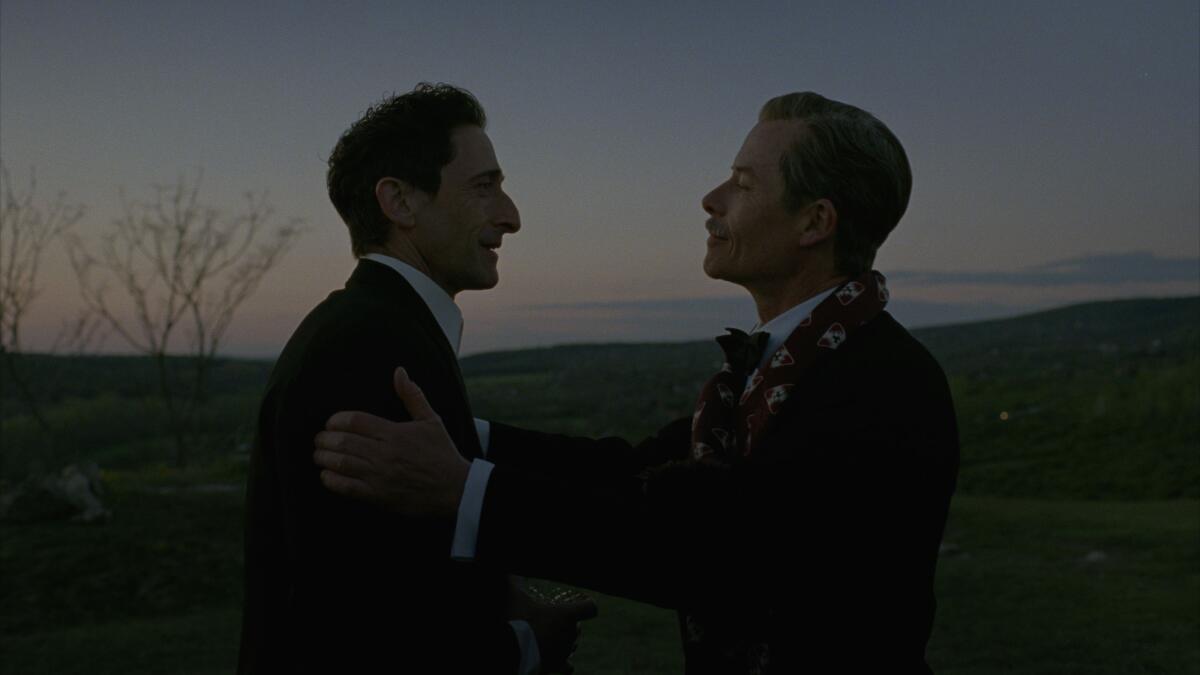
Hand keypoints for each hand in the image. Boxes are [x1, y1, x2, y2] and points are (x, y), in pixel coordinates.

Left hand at [313, 367, 469, 518]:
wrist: (455, 489)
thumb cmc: (442, 453)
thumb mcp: (431, 420)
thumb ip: (412, 396)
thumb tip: (400, 371)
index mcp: (395, 432)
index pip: (355, 421)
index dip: (335, 420)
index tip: (330, 423)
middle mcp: (385, 453)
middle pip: (343, 441)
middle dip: (324, 439)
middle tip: (319, 439)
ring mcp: (380, 476)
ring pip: (341, 463)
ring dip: (324, 458)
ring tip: (319, 455)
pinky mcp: (378, 496)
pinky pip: (346, 487)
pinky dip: (331, 481)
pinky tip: (327, 476)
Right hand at [507, 578, 598, 673]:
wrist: (512, 651)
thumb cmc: (517, 620)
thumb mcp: (514, 595)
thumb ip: (514, 581)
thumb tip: (510, 572)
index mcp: (567, 615)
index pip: (590, 608)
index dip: (587, 604)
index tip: (582, 602)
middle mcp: (570, 633)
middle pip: (578, 627)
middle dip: (568, 623)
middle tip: (552, 620)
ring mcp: (564, 651)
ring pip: (573, 645)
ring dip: (565, 640)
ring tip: (551, 637)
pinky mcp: (556, 666)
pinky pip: (568, 668)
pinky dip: (564, 664)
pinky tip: (558, 661)